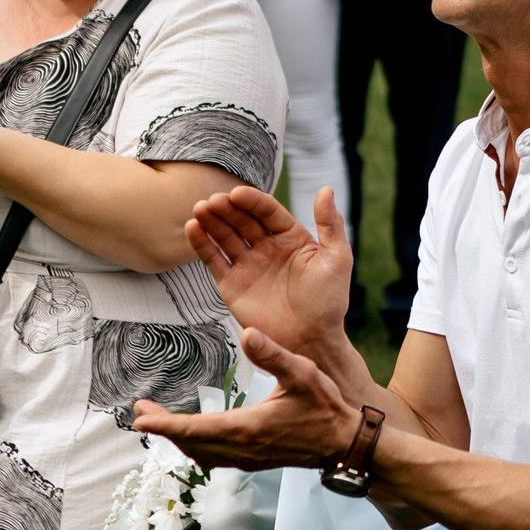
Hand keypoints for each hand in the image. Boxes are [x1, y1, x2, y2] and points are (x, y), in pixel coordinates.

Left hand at [132, 328, 357, 470]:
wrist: (344, 444)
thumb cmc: (325, 409)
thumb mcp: (302, 373)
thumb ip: (272, 354)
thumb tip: (248, 332)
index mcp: (247, 428)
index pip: (194, 428)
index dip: (164, 423)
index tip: (140, 417)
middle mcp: (242, 448)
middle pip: (190, 442)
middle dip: (163, 427)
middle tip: (142, 410)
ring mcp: (246, 459)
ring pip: (200, 453)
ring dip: (178, 438)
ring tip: (160, 420)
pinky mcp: (253, 462)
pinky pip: (214, 458)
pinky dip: (196, 446)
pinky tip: (194, 435)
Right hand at [186, 184, 354, 357]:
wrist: (312, 341)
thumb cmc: (329, 301)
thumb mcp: (337, 259)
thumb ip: (330, 224)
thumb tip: (326, 188)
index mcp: (291, 237)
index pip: (268, 212)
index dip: (252, 201)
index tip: (236, 193)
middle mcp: (267, 247)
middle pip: (242, 221)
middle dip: (227, 209)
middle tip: (212, 200)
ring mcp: (248, 265)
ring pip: (225, 237)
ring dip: (211, 221)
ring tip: (199, 209)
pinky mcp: (232, 285)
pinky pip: (214, 260)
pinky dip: (202, 244)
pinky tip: (192, 228)